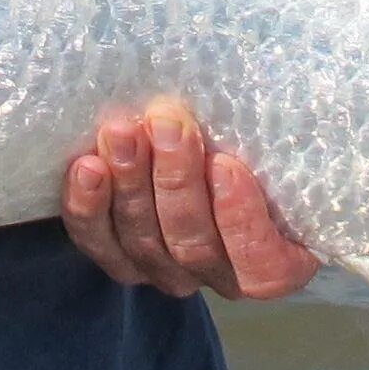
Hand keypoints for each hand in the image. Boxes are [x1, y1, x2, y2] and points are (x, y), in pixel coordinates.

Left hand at [60, 96, 319, 300]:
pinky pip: (97, 241)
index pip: (261, 266)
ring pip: (142, 242)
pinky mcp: (116, 253)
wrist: (196, 138)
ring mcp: (163, 268)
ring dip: (131, 182)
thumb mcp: (277, 141)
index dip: (242, 220)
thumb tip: (282, 94)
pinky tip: (86, 166)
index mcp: (275, 263)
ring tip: (121, 131)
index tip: (227, 164)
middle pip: (193, 246)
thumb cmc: (254, 139)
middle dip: (177, 181)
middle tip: (167, 123)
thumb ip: (277, 139)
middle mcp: (217, 275)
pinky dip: (87, 206)